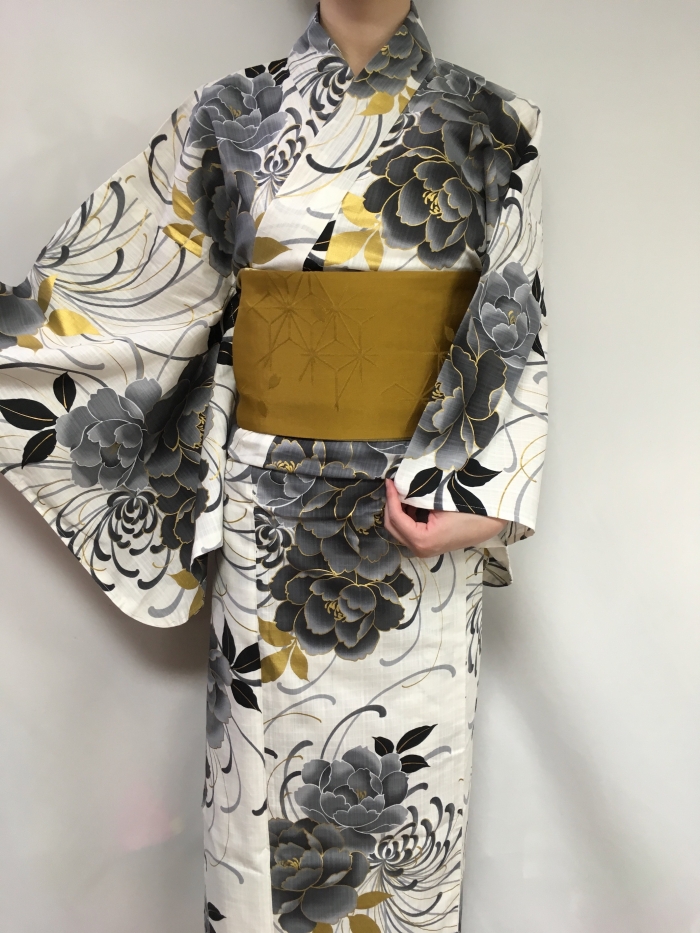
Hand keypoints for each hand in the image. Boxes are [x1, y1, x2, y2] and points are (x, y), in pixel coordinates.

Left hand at [383, 479, 507, 557]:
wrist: (491, 522)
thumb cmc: (469, 510)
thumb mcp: (439, 500)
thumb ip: (416, 496)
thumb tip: (398, 486)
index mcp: (422, 540)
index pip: (396, 517)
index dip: (391, 498)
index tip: (390, 481)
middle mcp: (420, 549)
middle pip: (393, 527)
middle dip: (391, 505)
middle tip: (393, 486)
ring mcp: (425, 550)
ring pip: (400, 530)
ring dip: (398, 510)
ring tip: (402, 491)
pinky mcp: (429, 546)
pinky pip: (410, 531)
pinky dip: (407, 516)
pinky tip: (412, 502)